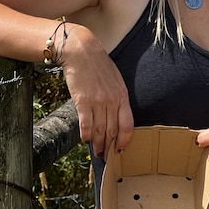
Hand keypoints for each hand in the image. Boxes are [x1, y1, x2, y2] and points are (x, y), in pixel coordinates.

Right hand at [60, 24, 133, 159]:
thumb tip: (115, 116)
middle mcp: (111, 100)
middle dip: (110, 147)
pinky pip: (86, 124)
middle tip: (107, 157)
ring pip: (100, 130)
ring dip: (98, 144)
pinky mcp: (82, 101)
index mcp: (122, 95)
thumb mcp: (115, 79)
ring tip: (96, 152)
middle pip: (112, 131)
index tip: (120, 149)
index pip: (127, 125)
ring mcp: (97, 101)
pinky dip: (86, 135)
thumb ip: (117, 97)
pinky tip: (85, 140)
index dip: (124, 140)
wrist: (81, 51)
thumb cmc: (98, 64)